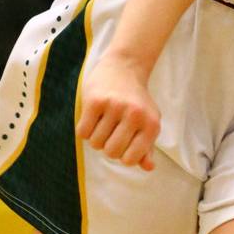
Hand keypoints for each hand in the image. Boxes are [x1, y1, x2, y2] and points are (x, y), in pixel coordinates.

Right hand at [75, 54, 159, 170]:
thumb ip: (147, 147)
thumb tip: (148, 168)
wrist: (125, 66)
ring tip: (105, 119)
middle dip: (108, 146)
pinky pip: (82, 132)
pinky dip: (84, 128)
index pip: (130, 160)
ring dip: (96, 136)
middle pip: (111, 153)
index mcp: (151, 124)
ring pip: (95, 144)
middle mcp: (135, 115)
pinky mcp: (95, 100)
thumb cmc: (137, 100)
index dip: (123, 156)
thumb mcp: (148, 121)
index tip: (124, 143)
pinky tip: (94, 115)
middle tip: (112, 130)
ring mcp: (115, 107)